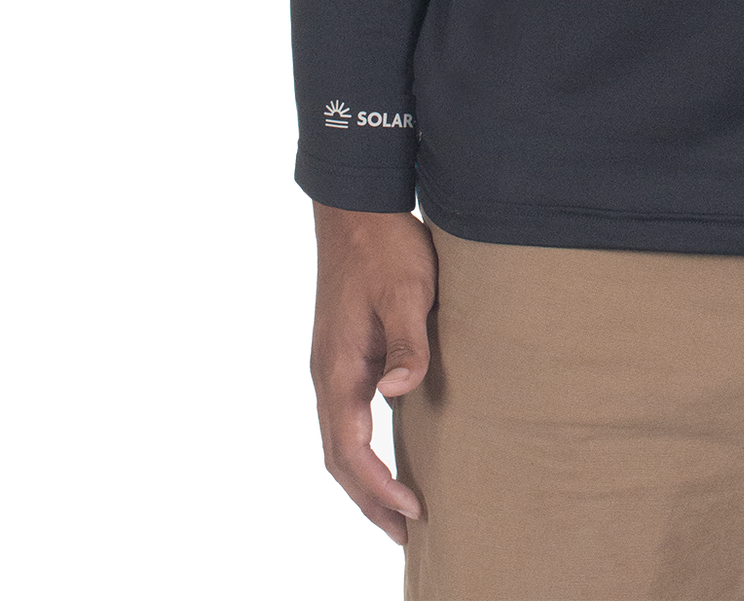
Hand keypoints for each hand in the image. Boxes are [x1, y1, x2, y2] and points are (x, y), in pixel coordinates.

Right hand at [306, 202, 437, 547]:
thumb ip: (407, 343)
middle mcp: (330, 374)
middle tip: (406, 535)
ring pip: (342, 439)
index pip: (352, 449)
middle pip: (340, 456)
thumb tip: (398, 393)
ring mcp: (336, 365)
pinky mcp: (348, 354)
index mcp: (340, 368)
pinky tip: (392, 452)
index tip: (412, 513)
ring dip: (366, 479)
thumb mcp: (407, 292)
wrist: (360, 208)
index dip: (379, 486)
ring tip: (399, 511)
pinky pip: (351, 416)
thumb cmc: (386, 248)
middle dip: (369, 499)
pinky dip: (366, 448)